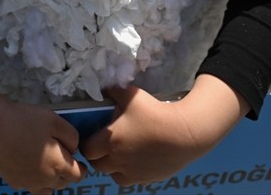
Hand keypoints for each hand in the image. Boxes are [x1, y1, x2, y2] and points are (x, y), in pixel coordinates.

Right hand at [0, 75, 83, 194]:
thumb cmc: (25, 120)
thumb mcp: (55, 120)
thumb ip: (71, 136)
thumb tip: (73, 149)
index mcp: (57, 165)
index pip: (77, 175)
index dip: (81, 169)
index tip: (80, 162)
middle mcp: (44, 179)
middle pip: (63, 183)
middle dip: (66, 174)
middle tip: (62, 160)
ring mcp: (27, 182)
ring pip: (46, 189)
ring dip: (51, 181)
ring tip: (47, 168)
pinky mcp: (13, 181)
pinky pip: (29, 186)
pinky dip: (33, 181)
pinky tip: (29, 168)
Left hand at [81, 86, 204, 185]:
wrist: (183, 133)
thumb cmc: (155, 113)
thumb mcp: (132, 95)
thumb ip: (114, 92)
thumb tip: (103, 89)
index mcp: (110, 140)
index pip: (87, 150)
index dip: (89, 143)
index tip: (95, 136)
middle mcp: (117, 160)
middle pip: (97, 165)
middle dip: (99, 155)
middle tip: (107, 144)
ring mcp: (131, 172)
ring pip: (113, 174)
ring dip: (113, 166)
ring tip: (122, 153)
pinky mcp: (145, 179)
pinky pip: (129, 179)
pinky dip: (128, 172)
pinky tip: (137, 160)